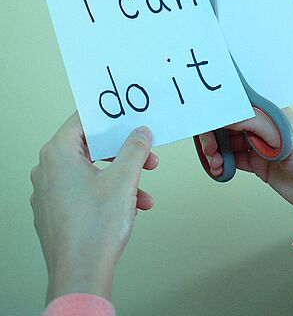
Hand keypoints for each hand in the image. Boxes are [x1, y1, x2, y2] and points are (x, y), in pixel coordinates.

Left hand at [30, 112, 157, 303]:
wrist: (81, 274)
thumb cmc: (94, 229)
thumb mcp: (124, 179)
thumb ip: (135, 148)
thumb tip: (140, 133)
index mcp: (58, 154)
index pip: (83, 120)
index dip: (109, 117)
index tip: (128, 116)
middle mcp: (48, 170)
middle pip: (91, 147)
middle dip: (124, 152)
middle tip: (145, 154)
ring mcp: (50, 193)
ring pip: (92, 171)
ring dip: (122, 176)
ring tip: (144, 189)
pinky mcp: (56, 212)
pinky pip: (86, 191)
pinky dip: (110, 193)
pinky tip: (133, 206)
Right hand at [199, 108, 292, 220]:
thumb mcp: (284, 135)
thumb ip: (253, 122)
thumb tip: (225, 114)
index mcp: (270, 111)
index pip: (237, 104)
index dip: (219, 110)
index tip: (204, 120)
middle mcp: (262, 125)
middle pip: (227, 123)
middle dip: (213, 133)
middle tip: (210, 148)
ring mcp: (258, 145)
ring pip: (226, 142)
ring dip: (215, 150)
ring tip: (215, 162)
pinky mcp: (257, 164)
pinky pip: (232, 160)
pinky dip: (221, 164)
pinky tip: (219, 170)